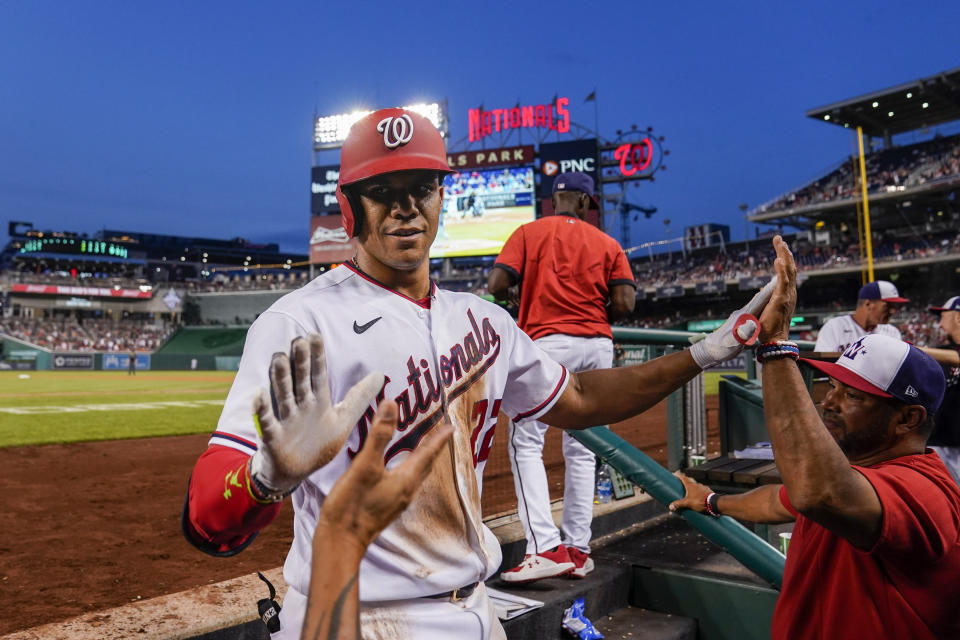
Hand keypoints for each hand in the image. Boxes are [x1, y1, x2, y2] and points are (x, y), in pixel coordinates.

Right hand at [250, 333, 383, 493]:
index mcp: (317, 401)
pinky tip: (258, 394)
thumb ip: (360, 398)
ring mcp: (286, 420)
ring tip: (278, 358)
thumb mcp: (343, 420)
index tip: (315, 335)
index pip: (318, 375)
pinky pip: (267, 421)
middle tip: (298, 340)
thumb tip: (380, 374)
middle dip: (299, 362)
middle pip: (300, 380)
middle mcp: (300, 406)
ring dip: (280, 378)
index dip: (317, 357)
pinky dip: (262, 408)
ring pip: (283, 395)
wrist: (296, 473)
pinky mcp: (274, 437)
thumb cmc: (319, 444)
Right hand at [316, 399, 453, 550]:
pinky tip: (398, 471)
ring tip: (423, 449)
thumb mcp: (365, 465)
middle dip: (434, 448)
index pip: (428, 453)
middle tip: (441, 434)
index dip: (439, 438)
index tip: (451, 426)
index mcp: (406, 479)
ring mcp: (396, 501)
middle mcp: (406, 491)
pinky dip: (408, 470)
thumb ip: (379, 436)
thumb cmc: (352, 506)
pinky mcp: (385, 507)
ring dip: (422, 460)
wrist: (340, 542)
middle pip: (425, 464)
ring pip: (416, 475)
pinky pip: (405, 483)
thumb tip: (391, 405)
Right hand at [668, 472, 712, 513]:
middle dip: (685, 480)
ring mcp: (703, 487)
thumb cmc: (700, 501)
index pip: (683, 477)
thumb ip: (678, 504)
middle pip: (689, 480)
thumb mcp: (687, 503)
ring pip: (696, 485)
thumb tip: (670, 506)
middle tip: (681, 483)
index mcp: (690, 485)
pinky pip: (701, 490)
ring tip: (689, 492)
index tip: (674, 474)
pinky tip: (698, 496)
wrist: (714, 503)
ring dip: (692, 487)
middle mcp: (696, 484)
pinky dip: (698, 491)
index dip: (678, 475)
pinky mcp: (707, 491)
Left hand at [688, 274, 777, 368]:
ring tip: (775, 289)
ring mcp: (741, 318)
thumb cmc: (720, 347)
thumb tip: (750, 326)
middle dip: (768, 291)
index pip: (757, 303)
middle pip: (757, 300)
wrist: (710, 350)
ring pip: (756, 304)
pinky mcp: (740, 323)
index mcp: (741, 318)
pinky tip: (766, 305)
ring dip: (766, 297)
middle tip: (779, 280)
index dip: (767, 294)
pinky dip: (762, 306)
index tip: (776, 284)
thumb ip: (741, 333)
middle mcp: (741, 315)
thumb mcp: (732, 342)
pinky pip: (755, 311)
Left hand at [758, 236, 797, 342]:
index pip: (788, 271)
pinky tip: (778, 260)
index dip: (785, 258)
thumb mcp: (767, 307)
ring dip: (784, 255)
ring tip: (780, 243)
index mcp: (787, 293)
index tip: (780, 246)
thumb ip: (765, 298)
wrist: (774, 339)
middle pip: (790, 267)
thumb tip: (760, 291)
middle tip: (778, 239)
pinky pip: (783, 282)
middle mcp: (790, 292)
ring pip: (789, 271)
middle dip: (784, 251)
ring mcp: (787, 295)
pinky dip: (781, 270)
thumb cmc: (770, 326)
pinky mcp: (782, 299)